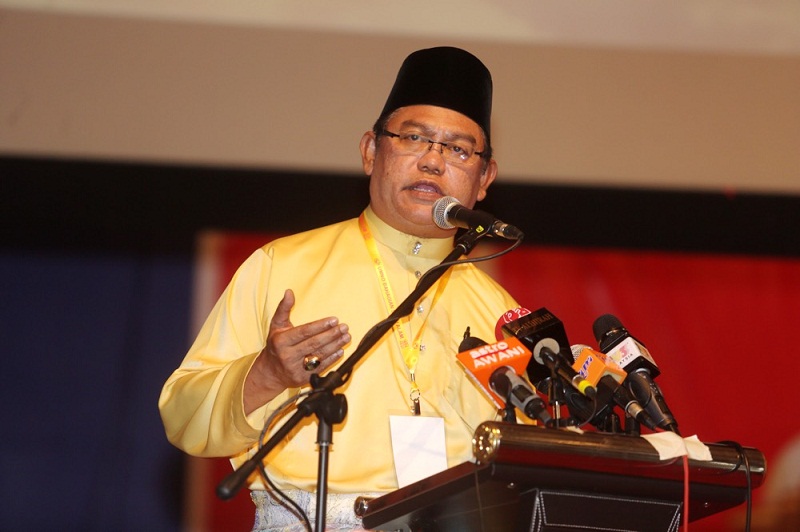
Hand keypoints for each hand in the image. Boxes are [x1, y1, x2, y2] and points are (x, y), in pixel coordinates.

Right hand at [244, 289, 350, 413]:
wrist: (270, 372)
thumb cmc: (276, 345)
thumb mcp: (276, 325)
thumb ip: (284, 308)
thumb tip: (289, 292)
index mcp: (281, 341)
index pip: (304, 332)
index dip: (320, 326)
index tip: (334, 320)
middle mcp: (287, 356)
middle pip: (314, 344)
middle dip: (331, 335)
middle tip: (344, 327)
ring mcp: (295, 369)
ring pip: (319, 356)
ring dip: (335, 346)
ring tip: (346, 337)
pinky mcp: (303, 379)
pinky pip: (320, 368)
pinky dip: (332, 359)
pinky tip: (341, 350)